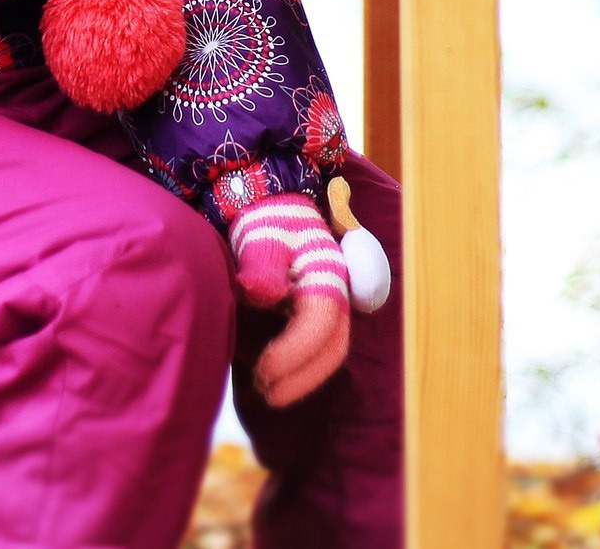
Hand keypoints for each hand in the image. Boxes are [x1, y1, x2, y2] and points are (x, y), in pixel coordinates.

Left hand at [229, 195, 350, 406]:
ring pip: (331, 349)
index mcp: (326, 273)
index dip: (295, 353)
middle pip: (335, 346)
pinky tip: (276, 376)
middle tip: (266, 393)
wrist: (275, 205)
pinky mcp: (320, 309)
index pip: (321, 322)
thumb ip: (263, 266)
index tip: (263, 371)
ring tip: (268, 391)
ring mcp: (331, 301)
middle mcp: (336, 291)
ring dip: (304, 377)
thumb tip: (263, 293)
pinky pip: (320, 344)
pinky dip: (303, 367)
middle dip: (303, 377)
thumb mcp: (262, 236)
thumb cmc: (267, 222)